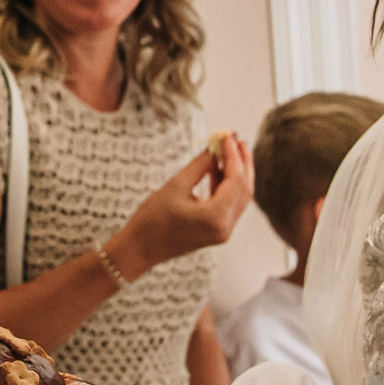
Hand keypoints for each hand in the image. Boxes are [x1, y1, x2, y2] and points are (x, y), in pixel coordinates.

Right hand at [111, 134, 253, 278]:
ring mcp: (223, 232)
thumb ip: (200, 165)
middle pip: (244, 189)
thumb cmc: (152, 219)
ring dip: (236, 173)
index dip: (234, 155)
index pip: (235, 180)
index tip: (228, 135)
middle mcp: (225, 227)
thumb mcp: (176, 186)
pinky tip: (217, 169)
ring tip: (230, 149)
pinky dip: (226, 186)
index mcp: (216, 217)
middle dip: (243, 162)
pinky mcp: (217, 231)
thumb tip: (214, 147)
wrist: (139, 249)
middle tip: (238, 139)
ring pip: (239, 197)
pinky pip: (228, 204)